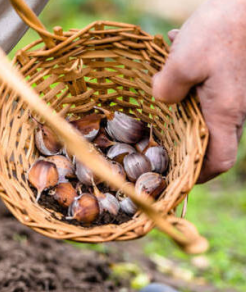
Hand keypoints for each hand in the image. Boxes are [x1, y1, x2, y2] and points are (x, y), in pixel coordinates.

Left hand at [152, 0, 245, 182]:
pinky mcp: (225, 75)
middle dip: (181, 145)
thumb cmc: (220, 31)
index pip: (219, 160)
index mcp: (224, 113)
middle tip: (152, 144)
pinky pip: (201, 89)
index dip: (200, 175)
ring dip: (177, 108)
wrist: (244, 2)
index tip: (176, 177)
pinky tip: (170, 58)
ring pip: (201, 112)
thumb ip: (167, 88)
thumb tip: (159, 100)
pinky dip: (184, 82)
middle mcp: (231, 107)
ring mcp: (230, 91)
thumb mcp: (184, 62)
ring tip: (156, 93)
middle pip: (208, 140)